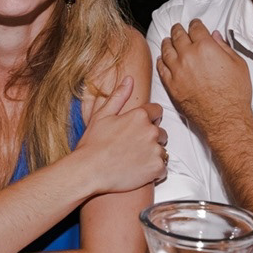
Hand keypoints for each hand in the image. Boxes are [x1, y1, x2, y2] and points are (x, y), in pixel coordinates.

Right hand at [75, 75, 166, 194]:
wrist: (89, 171)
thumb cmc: (93, 145)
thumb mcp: (102, 115)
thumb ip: (119, 96)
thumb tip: (129, 80)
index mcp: (139, 116)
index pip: (157, 111)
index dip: (149, 119)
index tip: (141, 128)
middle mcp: (150, 131)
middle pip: (161, 132)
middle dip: (151, 138)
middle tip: (133, 147)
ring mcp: (155, 150)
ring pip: (162, 151)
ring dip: (152, 155)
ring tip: (134, 161)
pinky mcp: (156, 168)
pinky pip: (163, 169)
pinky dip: (154, 172)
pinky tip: (138, 171)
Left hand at [156, 20, 252, 133]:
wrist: (225, 117)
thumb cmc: (234, 93)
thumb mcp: (238, 64)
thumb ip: (224, 47)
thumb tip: (216, 36)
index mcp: (206, 47)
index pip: (195, 28)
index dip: (195, 24)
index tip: (195, 24)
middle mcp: (188, 56)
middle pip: (178, 36)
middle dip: (178, 30)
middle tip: (178, 28)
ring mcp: (177, 70)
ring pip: (166, 50)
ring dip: (167, 43)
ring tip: (167, 40)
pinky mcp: (171, 85)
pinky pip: (161, 68)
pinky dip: (161, 61)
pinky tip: (162, 59)